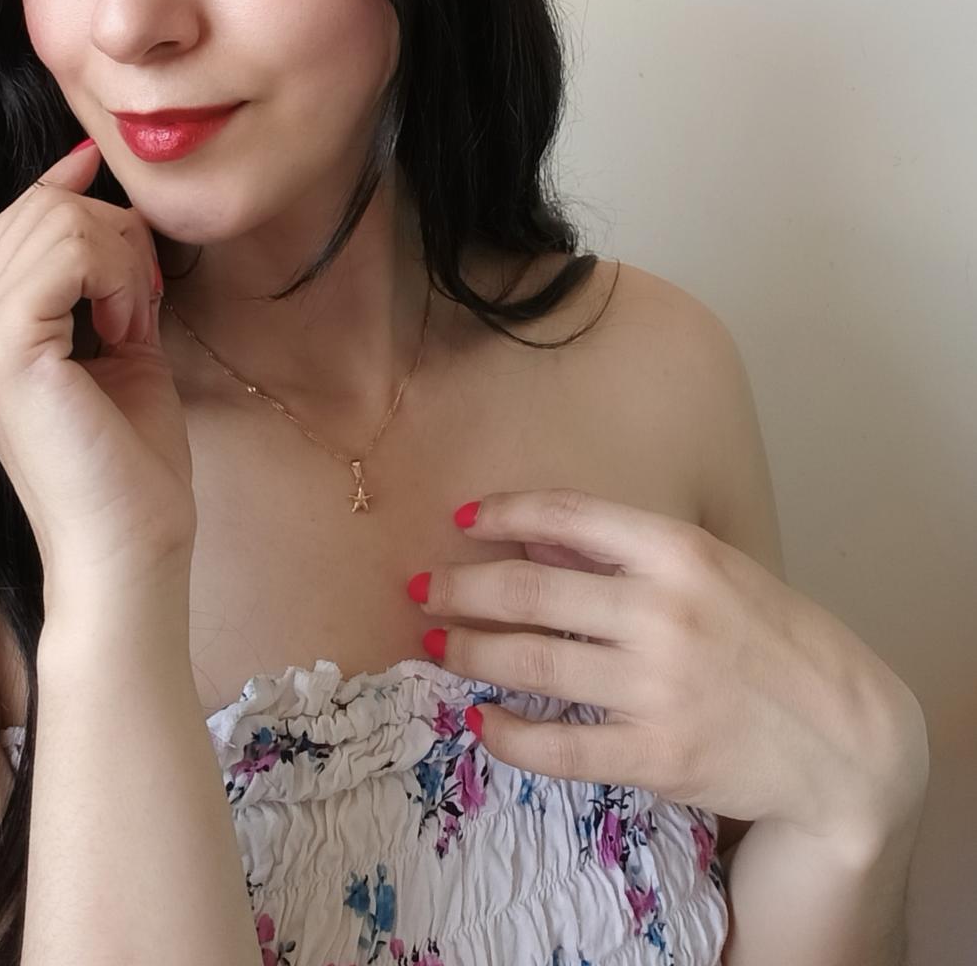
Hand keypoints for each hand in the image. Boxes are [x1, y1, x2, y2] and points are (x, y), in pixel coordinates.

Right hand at [0, 139, 194, 602]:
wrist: (128, 547)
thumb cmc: (130, 463)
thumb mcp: (121, 343)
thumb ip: (106, 278)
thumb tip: (105, 199)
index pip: (19, 216)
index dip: (66, 183)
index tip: (100, 164)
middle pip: (40, 206)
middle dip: (115, 232)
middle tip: (142, 303)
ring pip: (56, 218)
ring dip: (120, 258)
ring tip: (133, 325)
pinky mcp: (2, 347)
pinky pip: (67, 251)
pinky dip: (114, 276)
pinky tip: (126, 331)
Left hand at [413, 489, 929, 841]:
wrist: (849, 741)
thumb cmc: (773, 641)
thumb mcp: (714, 571)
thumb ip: (625, 553)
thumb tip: (531, 534)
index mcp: (678, 553)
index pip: (569, 517)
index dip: (504, 514)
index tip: (462, 520)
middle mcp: (662, 613)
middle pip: (528, 592)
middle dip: (461, 588)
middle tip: (421, 589)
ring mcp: (656, 688)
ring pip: (528, 663)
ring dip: (468, 652)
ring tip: (435, 644)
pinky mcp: (654, 756)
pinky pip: (555, 745)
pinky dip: (506, 733)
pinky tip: (481, 720)